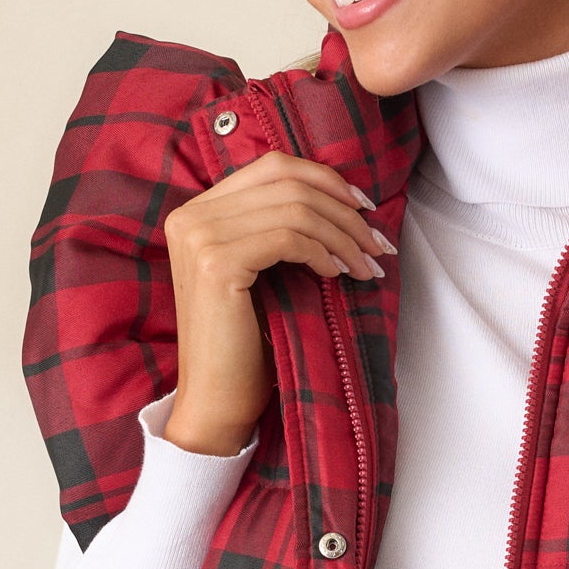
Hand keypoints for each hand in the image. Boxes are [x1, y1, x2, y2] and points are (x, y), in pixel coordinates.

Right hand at [161, 151, 396, 454]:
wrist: (216, 400)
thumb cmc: (245, 344)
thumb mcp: (261, 272)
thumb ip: (278, 229)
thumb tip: (345, 200)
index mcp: (198, 211)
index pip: (273, 167)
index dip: (326, 180)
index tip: (364, 208)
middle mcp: (191, 216)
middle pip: (288, 183)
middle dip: (344, 212)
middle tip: (377, 244)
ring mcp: (199, 237)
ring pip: (295, 209)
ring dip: (342, 236)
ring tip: (366, 266)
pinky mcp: (216, 263)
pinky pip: (289, 237)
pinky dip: (322, 252)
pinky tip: (336, 275)